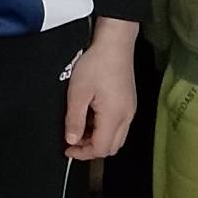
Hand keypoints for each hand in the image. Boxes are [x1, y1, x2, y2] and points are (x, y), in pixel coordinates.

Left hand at [64, 17, 137, 160]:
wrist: (114, 43)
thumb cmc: (97, 63)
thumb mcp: (78, 93)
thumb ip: (74, 120)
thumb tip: (72, 140)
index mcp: (114, 116)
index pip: (101, 149)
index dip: (83, 153)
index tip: (68, 149)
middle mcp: (126, 116)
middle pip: (112, 147)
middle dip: (91, 149)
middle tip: (73, 141)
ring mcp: (130, 110)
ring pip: (116, 137)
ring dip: (98, 139)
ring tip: (80, 127)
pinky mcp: (129, 103)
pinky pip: (119, 125)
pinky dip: (104, 128)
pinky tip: (91, 116)